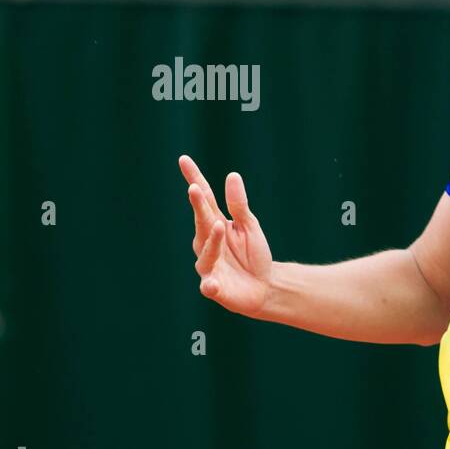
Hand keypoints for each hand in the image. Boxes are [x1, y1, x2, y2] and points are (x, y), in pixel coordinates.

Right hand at [179, 154, 273, 316]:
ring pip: (206, 252)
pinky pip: (209, 287)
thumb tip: (232, 175)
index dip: (195, 180)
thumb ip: (239, 205)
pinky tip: (211, 283)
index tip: (184, 160)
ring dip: (212, 240)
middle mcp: (207, 243)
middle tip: (195, 189)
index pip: (205, 200)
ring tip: (219, 225)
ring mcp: (209, 266)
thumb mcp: (249, 227)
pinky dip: (209, 285)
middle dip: (198, 207)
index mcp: (216, 225)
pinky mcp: (215, 289)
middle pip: (202, 222)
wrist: (265, 288)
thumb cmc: (254, 255)